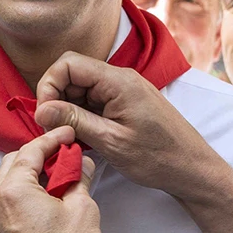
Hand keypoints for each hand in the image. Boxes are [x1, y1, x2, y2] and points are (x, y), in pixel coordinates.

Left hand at [0, 126, 103, 232]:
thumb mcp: (83, 208)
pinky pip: (10, 204)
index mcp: (13, 193)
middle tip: (66, 154)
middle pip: (13, 164)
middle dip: (39, 155)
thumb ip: (79, 178)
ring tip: (63, 176)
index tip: (67, 135)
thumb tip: (81, 164)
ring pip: (10, 184)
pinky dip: (28, 193)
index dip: (52, 139)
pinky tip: (52, 198)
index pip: (30, 151)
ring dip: (33, 175)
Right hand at [34, 52, 227, 202]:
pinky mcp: (126, 103)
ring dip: (69, 109)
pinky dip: (83, 115)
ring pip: (82, 88)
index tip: (45, 116)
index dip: (49, 86)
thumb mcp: (110, 141)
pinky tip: (83, 137)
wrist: (191, 168)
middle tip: (54, 130)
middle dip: (56, 99)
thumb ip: (74, 121)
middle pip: (74, 74)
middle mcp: (121, 79)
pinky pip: (95, 100)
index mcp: (119, 81)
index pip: (69, 64)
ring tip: (70, 137)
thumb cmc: (157, 157)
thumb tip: (41, 110)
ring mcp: (124, 90)